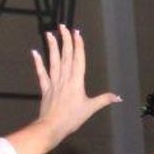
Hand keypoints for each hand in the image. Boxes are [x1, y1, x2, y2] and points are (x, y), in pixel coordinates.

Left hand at [32, 25, 120, 145]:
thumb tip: (119, 97)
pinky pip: (41, 73)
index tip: (77, 33)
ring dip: (52, 46)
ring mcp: (54, 82)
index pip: (78, 59)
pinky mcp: (45, 88)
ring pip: (53, 61)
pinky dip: (38, 63)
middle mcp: (65, 78)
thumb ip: (104, 100)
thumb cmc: (72, 119)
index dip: (78, 45)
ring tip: (50, 34)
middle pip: (66, 56)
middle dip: (65, 40)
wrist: (52, 127)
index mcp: (76, 81)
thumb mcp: (90, 109)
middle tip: (63, 26)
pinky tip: (34, 52)